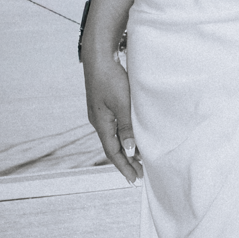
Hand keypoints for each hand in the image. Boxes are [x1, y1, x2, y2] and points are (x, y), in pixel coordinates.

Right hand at [85, 52, 140, 182]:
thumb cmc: (111, 79)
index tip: (134, 180)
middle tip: (140, 174)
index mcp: (101, 124)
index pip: (113, 152)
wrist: (99, 58)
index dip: (124, 167)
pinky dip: (124, 136)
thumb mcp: (122, 104)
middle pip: (113, 147)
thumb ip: (127, 127)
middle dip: (126, 162)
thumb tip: (130, 150)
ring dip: (126, 149)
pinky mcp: (104, 105)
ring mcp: (100, 113)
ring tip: (140, 159)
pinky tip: (133, 136)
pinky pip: (115, 127)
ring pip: (114, 137)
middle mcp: (98, 121)